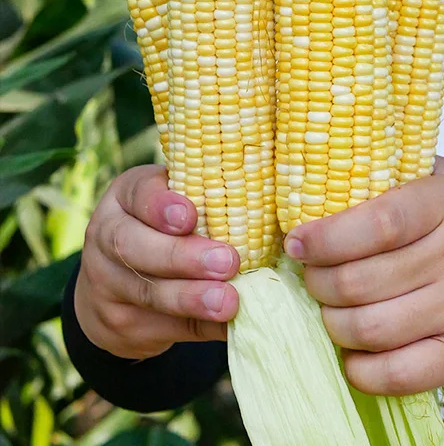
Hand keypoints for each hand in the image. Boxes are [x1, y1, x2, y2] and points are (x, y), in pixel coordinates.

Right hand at [75, 165, 239, 358]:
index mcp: (124, 197)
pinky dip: (200, 326)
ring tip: (228, 301)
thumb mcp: (170, 200)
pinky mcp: (120, 324)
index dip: (162, 206)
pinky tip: (228, 324)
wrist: (112, 281)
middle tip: (226, 262)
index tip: (190, 216)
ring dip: (191, 299)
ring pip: (148, 292)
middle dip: (182, 257)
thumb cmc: (162, 226)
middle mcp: (106, 236)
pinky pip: (164, 326)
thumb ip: (201, 197)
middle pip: (134, 247)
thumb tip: (259, 202)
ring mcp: (107, 284)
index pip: (138, 194)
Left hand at [286, 157, 443, 395]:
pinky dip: (360, 369)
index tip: (297, 240)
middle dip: (316, 282)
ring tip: (329, 308)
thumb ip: (406, 174)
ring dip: (333, 323)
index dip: (325, 236)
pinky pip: (398, 375)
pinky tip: (354, 352)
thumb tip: (332, 173)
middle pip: (361, 282)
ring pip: (371, 330)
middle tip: (308, 274)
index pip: (376, 222)